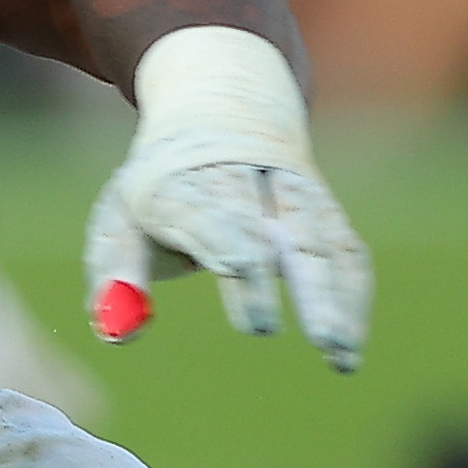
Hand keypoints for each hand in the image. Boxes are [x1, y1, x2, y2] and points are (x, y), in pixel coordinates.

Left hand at [82, 29, 369, 372]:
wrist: (216, 113)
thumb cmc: (158, 188)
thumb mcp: (120, 221)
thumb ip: (116, 277)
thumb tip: (116, 336)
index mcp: (187, 183)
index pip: (219, 223)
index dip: (241, 264)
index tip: (256, 316)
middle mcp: (247, 183)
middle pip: (280, 233)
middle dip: (304, 287)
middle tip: (313, 338)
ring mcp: (292, 191)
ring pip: (322, 241)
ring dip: (337, 298)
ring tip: (341, 354)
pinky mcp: (323, 207)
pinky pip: (344, 248)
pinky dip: (352, 296)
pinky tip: (348, 346)